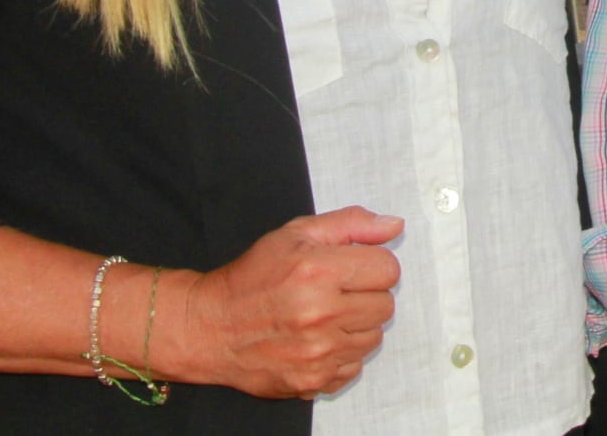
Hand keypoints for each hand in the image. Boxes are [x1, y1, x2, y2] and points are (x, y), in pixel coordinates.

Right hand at [163, 206, 403, 398]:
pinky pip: (354, 366)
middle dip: (365, 293)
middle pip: (385, 305)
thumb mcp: (297, 233)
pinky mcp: (312, 382)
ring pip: (373, 337)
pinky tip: (318, 339)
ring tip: (325, 314)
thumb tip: (394, 226)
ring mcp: (317, 353)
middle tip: (336, 290)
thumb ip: (351, 224)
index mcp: (318, 270)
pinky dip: (342, 353)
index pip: (388, 269)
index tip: (352, 266)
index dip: (372, 263)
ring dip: (356, 324)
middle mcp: (320, 314)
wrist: (212, 328)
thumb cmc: (254, 276)